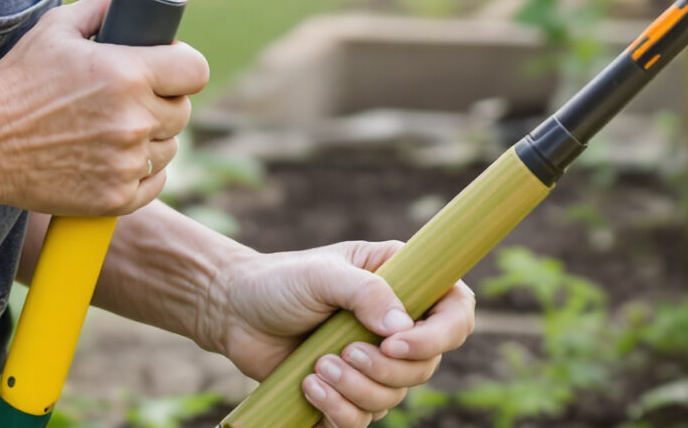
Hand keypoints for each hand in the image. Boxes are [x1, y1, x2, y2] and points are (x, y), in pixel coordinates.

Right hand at [0, 0, 209, 217]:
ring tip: (114, 129)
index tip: (169, 68)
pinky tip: (112, 158)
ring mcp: (126, 163)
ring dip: (152, 138)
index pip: (195, 70)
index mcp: (128, 74)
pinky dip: (140, 172)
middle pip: (183, 110)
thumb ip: (104, 7)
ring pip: (170, 148)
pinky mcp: (115, 198)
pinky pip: (154, 182)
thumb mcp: (56, 28)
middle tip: (133, 98)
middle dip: (164, 100)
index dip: (183, 66)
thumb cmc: (17, 82)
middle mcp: (135, 119)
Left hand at [197, 240, 476, 427]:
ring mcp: (373, 363)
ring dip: (357, 389)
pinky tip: (309, 387)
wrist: (233, 313)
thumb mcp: (323, 274)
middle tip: (344, 352)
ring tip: (319, 367)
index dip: (438, 335)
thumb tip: (400, 327)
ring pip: (394, 397)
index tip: (395, 343)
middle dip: (386, 370)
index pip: (454, 312)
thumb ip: (365, 292)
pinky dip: (339, 410)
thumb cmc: (280, 281)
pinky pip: (362, 419)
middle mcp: (395, 326)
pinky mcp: (348, 393)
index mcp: (404, 283)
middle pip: (427, 365)